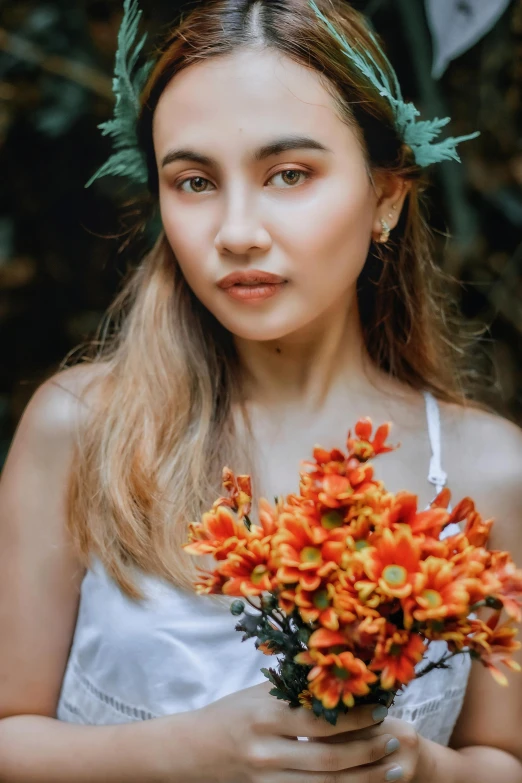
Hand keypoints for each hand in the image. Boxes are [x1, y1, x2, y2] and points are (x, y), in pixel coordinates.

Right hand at [194, 681, 414, 781]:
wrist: (192, 751)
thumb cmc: (230, 713)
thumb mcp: (259, 694)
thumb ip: (296, 693)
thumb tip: (340, 680)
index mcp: (265, 715)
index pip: (318, 719)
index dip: (354, 717)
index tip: (382, 708)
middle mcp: (266, 750)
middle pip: (328, 759)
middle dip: (368, 751)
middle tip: (396, 741)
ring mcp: (266, 779)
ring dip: (364, 778)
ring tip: (393, 768)